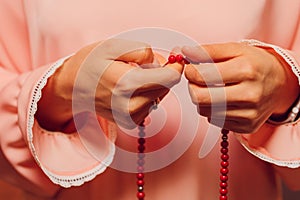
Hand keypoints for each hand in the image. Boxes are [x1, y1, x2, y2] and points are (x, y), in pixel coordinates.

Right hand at [36, 39, 183, 130]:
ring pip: (160, 96)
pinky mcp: (130, 122)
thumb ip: (143, 51)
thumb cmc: (90, 64)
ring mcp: (131, 117)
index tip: (173, 58)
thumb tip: (162, 63)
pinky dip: (146, 95)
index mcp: (128, 84)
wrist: (72, 87)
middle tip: (143, 64)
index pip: (171, 78)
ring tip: (132, 77)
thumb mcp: (114, 46)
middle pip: (167, 86)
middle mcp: (131, 105)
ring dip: (153, 84)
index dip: (175, 66)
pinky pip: (151, 105)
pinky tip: (130, 90)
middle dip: (162, 73)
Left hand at [182, 42, 298, 132]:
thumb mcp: (235, 50)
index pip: (202, 76)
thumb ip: (208, 51)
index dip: (190, 71)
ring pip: (205, 111)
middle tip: (197, 80)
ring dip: (202, 100)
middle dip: (192, 87)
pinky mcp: (247, 127)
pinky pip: (215, 121)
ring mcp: (249, 114)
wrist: (281, 84)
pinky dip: (213, 110)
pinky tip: (222, 101)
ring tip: (212, 89)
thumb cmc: (255, 64)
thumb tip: (184, 52)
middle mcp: (249, 95)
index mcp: (246, 70)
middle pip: (200, 98)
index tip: (191, 68)